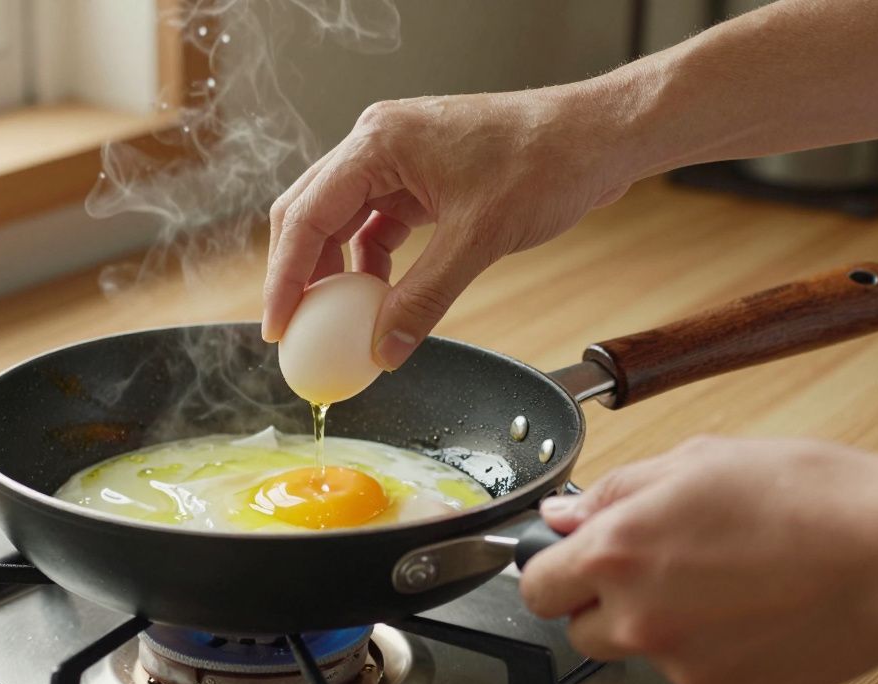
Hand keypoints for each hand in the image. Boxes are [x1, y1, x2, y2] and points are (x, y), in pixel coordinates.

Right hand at [262, 90, 631, 368]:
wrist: (599, 138)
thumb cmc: (546, 162)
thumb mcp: (478, 240)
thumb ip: (423, 299)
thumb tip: (383, 351)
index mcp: (377, 142)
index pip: (306, 215)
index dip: (284, 277)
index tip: (277, 326)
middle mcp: (376, 143)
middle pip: (309, 214)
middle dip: (298, 275)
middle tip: (295, 331)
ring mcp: (396, 159)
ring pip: (339, 222)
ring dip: (335, 273)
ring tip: (336, 324)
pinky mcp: (418, 178)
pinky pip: (375, 226)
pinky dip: (371, 265)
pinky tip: (378, 300)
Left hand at [519, 436, 877, 683]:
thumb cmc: (808, 497)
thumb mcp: (697, 460)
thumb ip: (615, 492)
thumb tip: (566, 514)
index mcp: (618, 552)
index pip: (536, 585)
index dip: (550, 568)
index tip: (566, 558)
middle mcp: (640, 617)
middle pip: (579, 629)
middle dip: (600, 599)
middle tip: (649, 564)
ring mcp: (686, 664)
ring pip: (639, 652)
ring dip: (658, 623)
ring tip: (717, 578)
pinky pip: (696, 671)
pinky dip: (710, 646)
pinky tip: (749, 607)